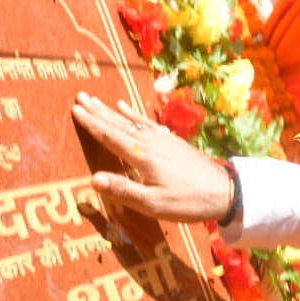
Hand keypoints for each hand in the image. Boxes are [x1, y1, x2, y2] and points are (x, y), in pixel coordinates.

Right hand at [71, 92, 233, 221]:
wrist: (224, 192)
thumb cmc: (187, 202)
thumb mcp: (153, 204)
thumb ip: (123, 190)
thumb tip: (93, 179)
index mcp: (143, 157)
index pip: (111, 137)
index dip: (92, 124)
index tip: (75, 110)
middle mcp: (151, 143)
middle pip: (119, 124)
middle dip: (98, 111)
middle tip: (80, 97)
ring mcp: (163, 141)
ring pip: (132, 122)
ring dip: (113, 111)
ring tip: (98, 100)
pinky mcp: (173, 142)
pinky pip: (148, 124)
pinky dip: (135, 115)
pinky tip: (127, 109)